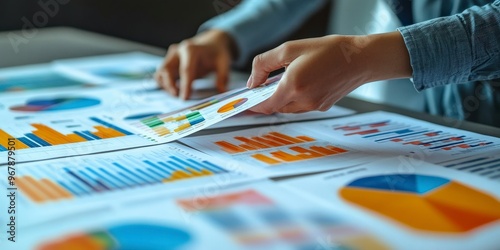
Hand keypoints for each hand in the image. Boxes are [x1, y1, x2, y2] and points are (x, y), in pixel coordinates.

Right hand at [155, 30, 235, 99]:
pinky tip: (174, 89)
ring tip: (177, 94)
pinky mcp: (169, 61)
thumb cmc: (216, 52)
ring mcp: (171, 55)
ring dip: (165, 85)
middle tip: (179, 98)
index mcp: (191, 49)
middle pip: (167, 70)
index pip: (186, 70)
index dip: (184, 85)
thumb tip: (222, 90)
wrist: (211, 42)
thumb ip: (223, 77)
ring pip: (161, 72)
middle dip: (170, 86)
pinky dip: (164, 83)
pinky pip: (161, 73)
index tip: (184, 98)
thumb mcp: (224, 62)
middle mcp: (178, 51)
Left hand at [247, 32, 411, 113]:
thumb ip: (265, 63)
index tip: (246, 101)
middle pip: (276, 106)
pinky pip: (301, 106)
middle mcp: (304, 100)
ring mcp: (314, 106)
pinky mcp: (322, 107)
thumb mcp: (291, 48)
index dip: (254, 105)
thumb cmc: (329, 50)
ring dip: (281, 98)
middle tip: (263, 86)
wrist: (361, 59)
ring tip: (285, 79)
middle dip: (267, 98)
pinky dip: (295, 97)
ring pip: (288, 107)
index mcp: (294, 85)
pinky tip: (301, 82)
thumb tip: (253, 81)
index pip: (266, 105)